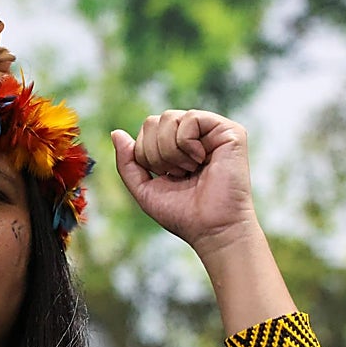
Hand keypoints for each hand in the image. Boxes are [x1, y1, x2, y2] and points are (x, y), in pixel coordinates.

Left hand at [110, 110, 259, 258]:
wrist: (212, 229)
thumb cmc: (182, 214)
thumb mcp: (144, 188)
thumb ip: (128, 162)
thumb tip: (116, 133)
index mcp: (176, 146)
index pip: (146, 129)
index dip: (144, 154)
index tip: (165, 176)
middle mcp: (195, 135)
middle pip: (153, 121)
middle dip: (155, 153)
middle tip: (177, 174)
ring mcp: (212, 131)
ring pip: (169, 118)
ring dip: (170, 151)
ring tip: (188, 170)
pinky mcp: (229, 131)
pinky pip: (190, 118)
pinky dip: (186, 143)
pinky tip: (200, 161)